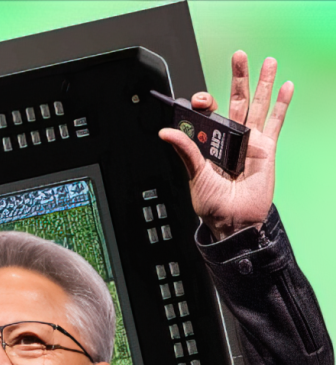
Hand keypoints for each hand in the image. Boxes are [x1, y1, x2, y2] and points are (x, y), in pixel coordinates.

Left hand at [159, 51, 290, 238]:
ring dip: (263, 83)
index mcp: (208, 142)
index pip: (208, 113)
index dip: (204, 102)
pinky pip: (276, 122)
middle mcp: (229, 137)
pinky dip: (282, 104)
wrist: (234, 222)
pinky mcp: (267, 149)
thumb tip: (165, 132)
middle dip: (237, 78)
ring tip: (267, 61)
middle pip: (235, 100)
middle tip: (239, 55)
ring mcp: (249, 141)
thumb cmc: (212, 204)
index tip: (199, 100)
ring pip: (257, 105)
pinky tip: (285, 87)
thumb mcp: (195, 175)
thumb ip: (186, 151)